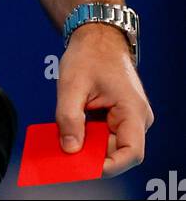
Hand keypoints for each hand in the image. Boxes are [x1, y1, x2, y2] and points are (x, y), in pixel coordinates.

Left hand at [56, 22, 153, 176]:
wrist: (96, 35)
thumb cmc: (89, 54)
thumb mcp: (72, 85)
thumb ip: (69, 118)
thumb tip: (69, 149)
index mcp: (133, 110)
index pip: (131, 153)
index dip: (109, 166)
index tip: (83, 165)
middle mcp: (137, 118)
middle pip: (117, 151)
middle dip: (91, 154)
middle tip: (64, 151)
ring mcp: (128, 117)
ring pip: (108, 144)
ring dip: (86, 143)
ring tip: (63, 136)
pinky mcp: (117, 116)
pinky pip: (103, 134)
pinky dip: (86, 135)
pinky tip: (70, 129)